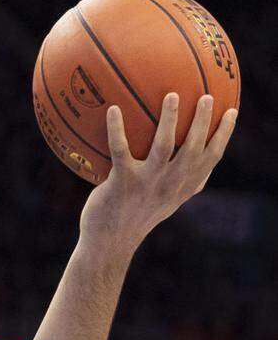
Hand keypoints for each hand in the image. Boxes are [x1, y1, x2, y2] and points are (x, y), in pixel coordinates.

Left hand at [80, 94, 236, 255]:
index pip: (210, 159)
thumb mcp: (167, 203)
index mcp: (182, 187)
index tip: (231, 112)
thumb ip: (186, 185)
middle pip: (191, 149)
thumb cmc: (137, 217)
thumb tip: (205, 169)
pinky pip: (119, 150)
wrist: (109, 243)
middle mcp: (169, 185)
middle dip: (201, 122)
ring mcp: (146, 184)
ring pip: (162, 147)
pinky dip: (116, 129)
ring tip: (171, 96)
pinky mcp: (121, 183)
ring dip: (168, 120)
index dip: (223, 135)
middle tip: (205, 97)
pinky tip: (113, 109)